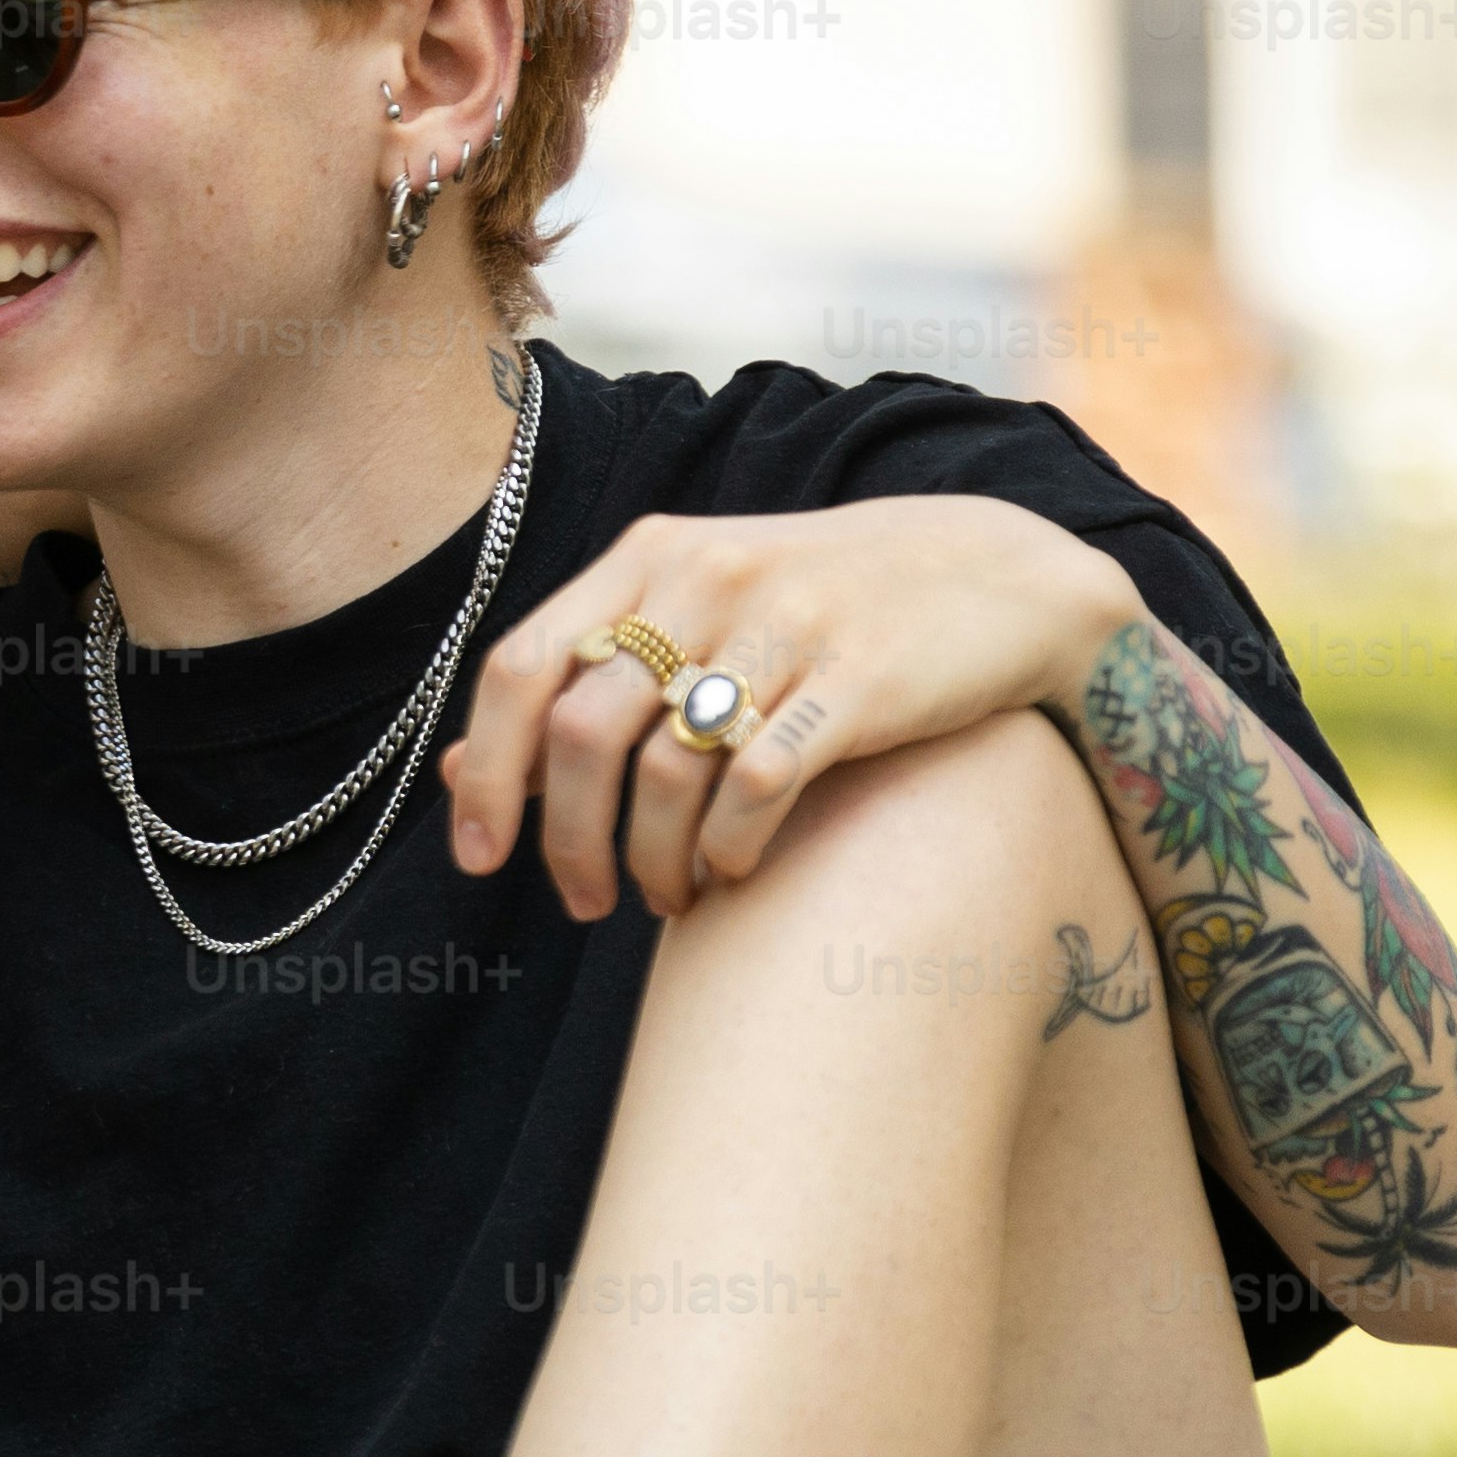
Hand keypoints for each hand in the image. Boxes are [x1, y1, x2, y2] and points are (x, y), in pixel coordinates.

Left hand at [445, 498, 1144, 921]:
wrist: (1001, 576)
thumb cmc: (820, 611)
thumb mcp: (697, 614)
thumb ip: (584, 679)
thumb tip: (456, 768)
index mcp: (650, 555)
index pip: (518, 668)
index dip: (485, 773)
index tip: (479, 858)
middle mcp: (706, 579)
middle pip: (581, 734)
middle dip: (567, 840)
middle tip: (582, 902)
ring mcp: (785, 626)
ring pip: (664, 771)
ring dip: (650, 860)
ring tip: (666, 896)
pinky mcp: (860, 680)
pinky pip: (756, 787)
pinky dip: (729, 849)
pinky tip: (733, 872)